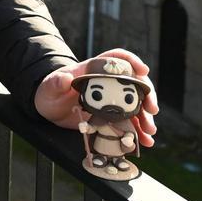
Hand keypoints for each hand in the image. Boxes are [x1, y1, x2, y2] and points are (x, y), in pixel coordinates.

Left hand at [33, 48, 157, 147]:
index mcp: (93, 69)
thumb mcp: (50, 87)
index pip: (116, 58)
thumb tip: (65, 78)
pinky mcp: (111, 116)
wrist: (50, 109)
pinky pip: (129, 123)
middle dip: (147, 95)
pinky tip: (144, 142)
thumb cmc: (50, 92)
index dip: (131, 61)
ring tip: (149, 131)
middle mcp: (107, 82)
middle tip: (151, 110)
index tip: (143, 69)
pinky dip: (138, 132)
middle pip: (133, 83)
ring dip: (145, 117)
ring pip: (135, 105)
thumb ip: (56, 82)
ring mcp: (111, 99)